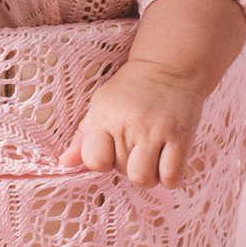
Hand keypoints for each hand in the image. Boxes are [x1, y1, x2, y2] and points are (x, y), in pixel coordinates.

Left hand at [57, 59, 205, 189]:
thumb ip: (83, 136)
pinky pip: (171, 177)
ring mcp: (156, 131)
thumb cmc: (130, 90)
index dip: (102, 162)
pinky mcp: (181, 137)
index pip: (94, 160)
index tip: (112, 150)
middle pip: (121, 171)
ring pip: (143, 179)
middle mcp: (129, 124)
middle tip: (135, 145)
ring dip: (147, 175)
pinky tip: (167, 163)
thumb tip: (64, 162)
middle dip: (127, 165)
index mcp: (105, 116)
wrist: (169, 67)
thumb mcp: (101, 105)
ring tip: (151, 157)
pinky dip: (168, 178)